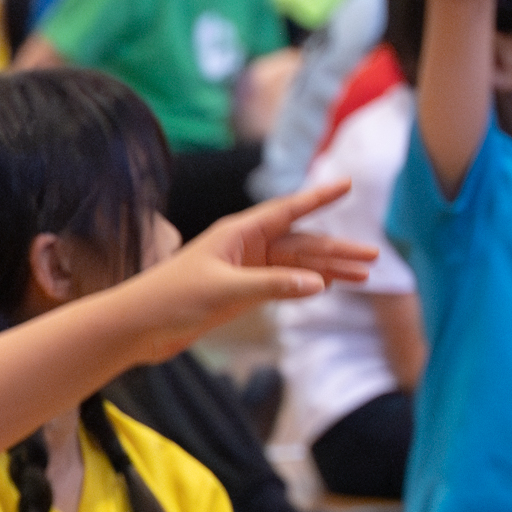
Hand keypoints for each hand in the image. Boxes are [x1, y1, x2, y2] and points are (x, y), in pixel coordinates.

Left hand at [119, 181, 376, 364]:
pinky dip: (305, 285)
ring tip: (364, 276)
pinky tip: (328, 286)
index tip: (347, 184)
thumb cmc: (170, 300)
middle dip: (336, 249)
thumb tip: (318, 284)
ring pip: (295, 266)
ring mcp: (243, 269)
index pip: (288, 210)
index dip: (319, 198)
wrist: (137, 327)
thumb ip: (272, 286)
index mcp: (237, 232)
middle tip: (373, 257)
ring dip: (327, 270)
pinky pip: (281, 283)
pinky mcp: (239, 292)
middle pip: (300, 243)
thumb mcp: (224, 291)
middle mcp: (243, 246)